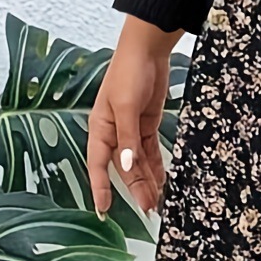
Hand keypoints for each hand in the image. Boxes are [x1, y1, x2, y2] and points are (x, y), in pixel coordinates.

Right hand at [87, 24, 177, 216]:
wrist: (147, 51)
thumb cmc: (128, 73)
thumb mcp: (125, 106)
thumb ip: (127, 138)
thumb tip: (125, 166)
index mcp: (100, 128)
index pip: (98, 165)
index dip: (100, 187)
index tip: (103, 209)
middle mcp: (114, 133)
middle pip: (123, 168)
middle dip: (134, 189)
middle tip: (148, 209)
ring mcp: (132, 130)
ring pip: (138, 163)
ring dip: (147, 182)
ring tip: (157, 203)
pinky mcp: (147, 126)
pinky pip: (150, 153)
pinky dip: (156, 167)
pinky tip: (163, 182)